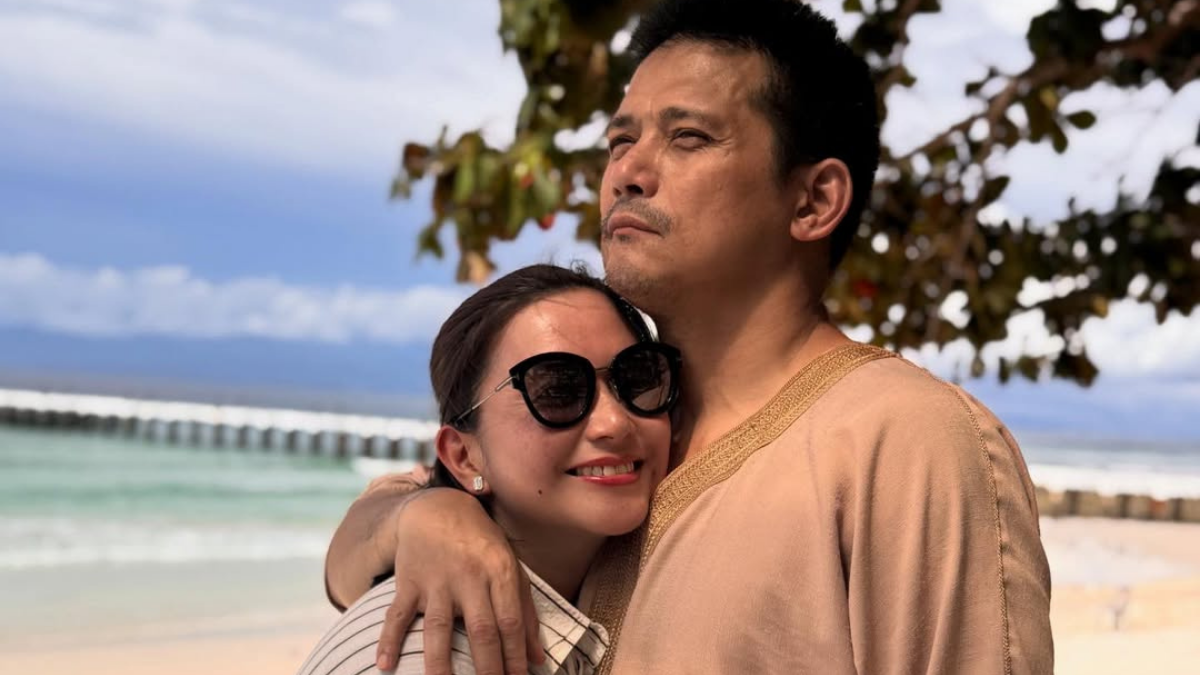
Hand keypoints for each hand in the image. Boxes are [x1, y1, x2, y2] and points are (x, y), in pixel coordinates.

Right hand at [373, 488, 541, 674]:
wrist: (438, 508)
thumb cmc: (482, 545)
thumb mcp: (511, 569)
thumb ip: (526, 613)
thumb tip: (537, 658)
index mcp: (499, 572)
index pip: (510, 622)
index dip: (515, 657)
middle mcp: (469, 576)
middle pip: (480, 630)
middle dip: (488, 668)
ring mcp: (436, 580)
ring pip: (438, 628)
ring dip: (440, 664)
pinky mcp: (408, 581)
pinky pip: (397, 614)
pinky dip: (388, 640)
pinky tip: (385, 665)